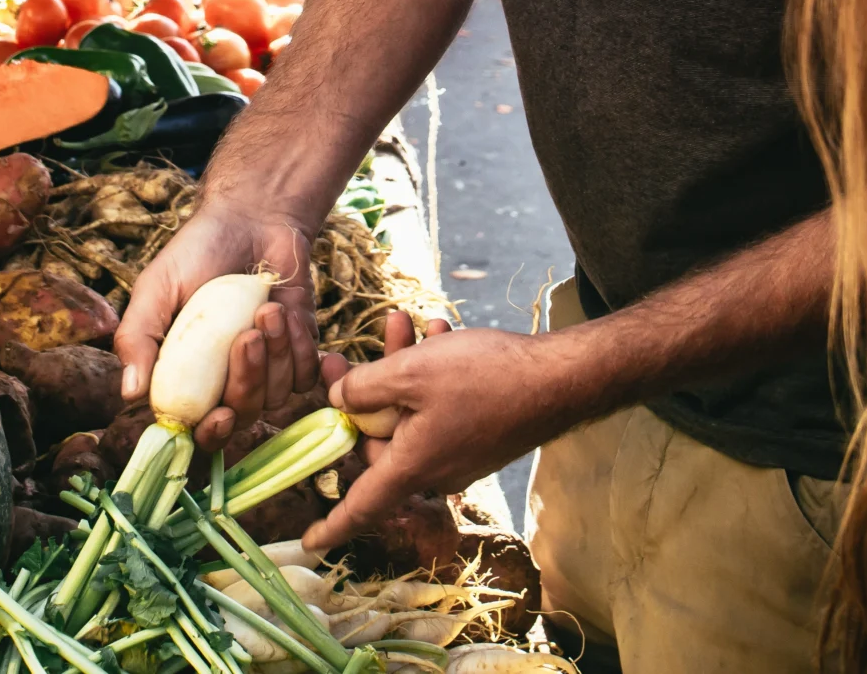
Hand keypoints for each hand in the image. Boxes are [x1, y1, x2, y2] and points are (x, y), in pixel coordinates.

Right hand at [113, 196, 321, 449]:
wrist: (251, 218)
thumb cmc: (195, 253)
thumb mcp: (156, 289)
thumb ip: (138, 338)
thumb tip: (130, 395)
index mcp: (186, 377)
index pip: (198, 429)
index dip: (211, 434)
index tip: (220, 415)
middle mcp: (226, 381)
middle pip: (243, 414)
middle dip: (249, 380)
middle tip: (247, 335)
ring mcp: (266, 369)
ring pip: (279, 396)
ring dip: (277, 354)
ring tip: (266, 309)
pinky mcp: (298, 351)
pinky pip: (306, 375)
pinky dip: (301, 347)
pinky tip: (287, 313)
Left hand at [302, 320, 589, 553]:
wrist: (560, 379)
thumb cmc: (485, 378)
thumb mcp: (411, 372)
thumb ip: (363, 388)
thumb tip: (339, 400)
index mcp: (411, 468)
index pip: (361, 507)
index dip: (331, 526)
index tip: (307, 542)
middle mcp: (434, 471)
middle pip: (380, 441)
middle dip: (363, 394)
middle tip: (345, 353)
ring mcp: (460, 454)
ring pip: (409, 415)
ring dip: (400, 371)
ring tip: (402, 324)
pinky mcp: (480, 436)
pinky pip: (438, 410)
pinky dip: (431, 376)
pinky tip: (436, 333)